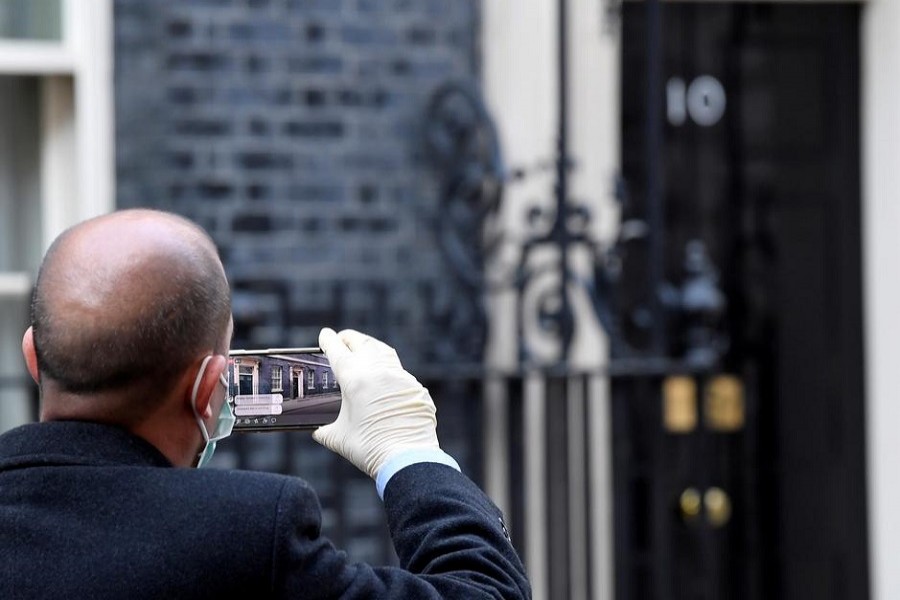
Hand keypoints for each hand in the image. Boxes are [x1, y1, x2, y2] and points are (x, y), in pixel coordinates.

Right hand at [313, 328, 439, 478]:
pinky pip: (397, 371)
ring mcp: (399, 377)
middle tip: (341, 339)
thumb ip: (325, 430)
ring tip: (361, 349)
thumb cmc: (370, 449)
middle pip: (361, 343)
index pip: (337, 350)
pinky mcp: (414, 387)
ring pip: (382, 351)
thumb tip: (318, 431)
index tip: (325, 335)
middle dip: (349, 338)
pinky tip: (382, 375)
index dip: (328, 340)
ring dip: (369, 347)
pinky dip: (386, 368)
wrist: (407, 458)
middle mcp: (378, 371)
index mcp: (355, 379)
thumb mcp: (339, 438)